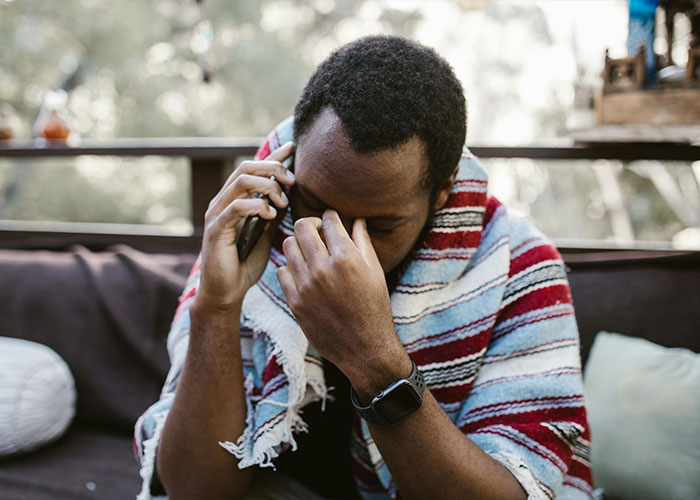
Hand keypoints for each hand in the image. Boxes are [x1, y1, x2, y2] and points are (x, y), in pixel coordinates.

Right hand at [195, 141, 295, 311]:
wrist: (227, 292)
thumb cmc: (246, 264)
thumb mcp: (266, 234)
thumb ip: (273, 213)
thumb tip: (289, 196)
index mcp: (236, 200)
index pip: (254, 169)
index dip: (273, 156)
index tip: (292, 148)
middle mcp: (223, 202)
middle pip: (246, 168)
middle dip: (273, 169)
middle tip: (292, 182)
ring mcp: (217, 213)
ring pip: (241, 182)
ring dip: (267, 187)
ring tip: (282, 202)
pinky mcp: (215, 229)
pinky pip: (236, 207)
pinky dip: (256, 206)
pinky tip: (271, 215)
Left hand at [276, 209, 409, 393]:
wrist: (365, 349)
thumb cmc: (375, 308)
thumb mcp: (375, 272)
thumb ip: (363, 242)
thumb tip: (357, 219)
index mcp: (346, 258)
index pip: (328, 220)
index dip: (330, 216)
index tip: (331, 220)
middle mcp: (323, 269)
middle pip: (302, 227)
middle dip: (311, 224)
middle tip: (318, 231)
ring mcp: (305, 286)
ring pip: (287, 246)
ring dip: (298, 244)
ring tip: (309, 251)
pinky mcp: (295, 302)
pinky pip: (282, 271)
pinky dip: (291, 267)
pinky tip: (303, 272)